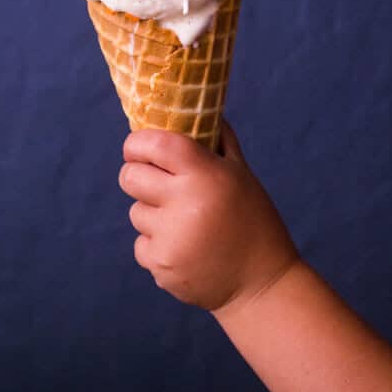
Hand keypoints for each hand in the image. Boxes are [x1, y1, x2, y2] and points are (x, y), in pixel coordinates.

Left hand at [119, 121, 298, 310]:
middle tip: (155, 182)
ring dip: (152, 214)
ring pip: (135, 212)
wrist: (262, 284)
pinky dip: (156, 246)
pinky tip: (185, 250)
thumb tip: (197, 107)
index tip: (138, 148)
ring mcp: (171, 237)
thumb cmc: (253, 221)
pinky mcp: (162, 266)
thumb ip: (219, 141)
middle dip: (137, 175)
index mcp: (206, 174)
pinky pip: (141, 244)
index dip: (137, 143)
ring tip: (185, 224)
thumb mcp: (242, 176)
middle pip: (130, 176)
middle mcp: (185, 203)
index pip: (152, 144)